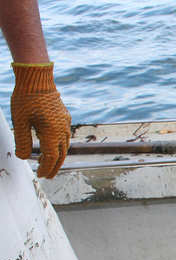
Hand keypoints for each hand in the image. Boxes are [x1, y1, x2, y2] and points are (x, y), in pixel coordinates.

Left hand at [10, 62, 70, 178]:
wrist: (37, 79)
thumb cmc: (26, 98)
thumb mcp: (20, 122)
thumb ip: (22, 142)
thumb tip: (23, 157)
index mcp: (52, 133)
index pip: (51, 158)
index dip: (46, 168)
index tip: (40, 175)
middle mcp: (62, 130)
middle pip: (61, 155)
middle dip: (54, 167)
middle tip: (47, 175)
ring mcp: (65, 124)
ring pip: (65, 146)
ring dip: (57, 157)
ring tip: (48, 162)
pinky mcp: (64, 118)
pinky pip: (64, 136)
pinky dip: (59, 145)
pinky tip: (51, 144)